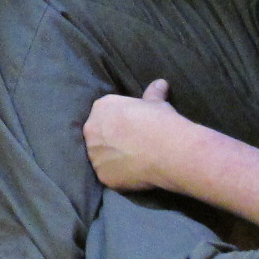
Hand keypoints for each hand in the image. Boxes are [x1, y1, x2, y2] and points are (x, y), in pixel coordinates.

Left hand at [82, 79, 201, 192]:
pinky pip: (108, 175)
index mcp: (101, 108)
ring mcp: (95, 155)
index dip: (118, 122)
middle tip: (131, 145)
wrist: (167, 150)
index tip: (131, 127)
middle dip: (110, 140)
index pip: (104, 114)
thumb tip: (161, 83)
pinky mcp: (102, 175)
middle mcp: (91, 131)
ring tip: (133, 161)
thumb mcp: (157, 103)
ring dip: (112, 159)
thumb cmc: (160, 121)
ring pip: (100, 157)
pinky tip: (134, 173)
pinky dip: (119, 175)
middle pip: (97, 136)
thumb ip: (152, 94)